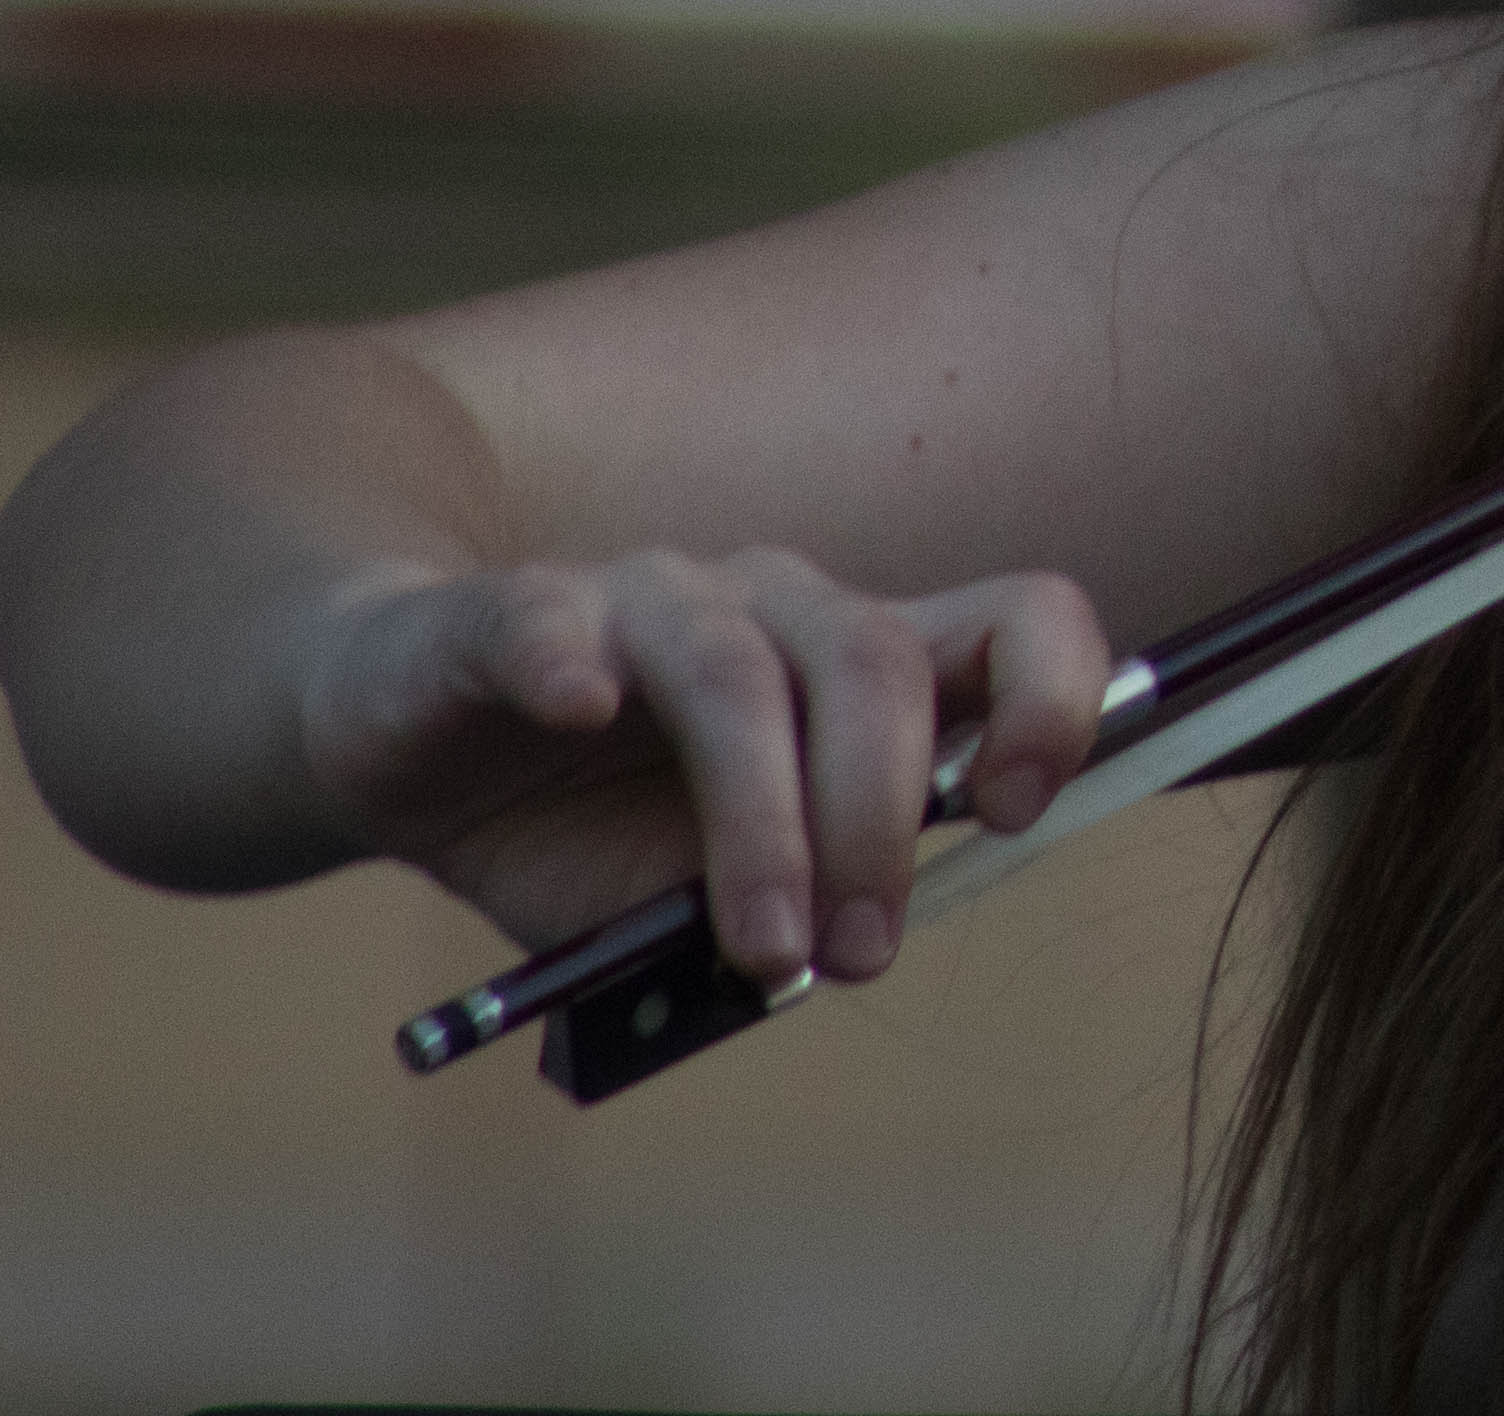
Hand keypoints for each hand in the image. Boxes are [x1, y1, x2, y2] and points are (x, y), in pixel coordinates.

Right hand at [289, 548, 1114, 978]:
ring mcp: (641, 600)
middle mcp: (769, 605)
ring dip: (762, 820)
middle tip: (855, 955)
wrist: (401, 746)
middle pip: (875, 664)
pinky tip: (576, 710)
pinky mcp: (505, 616)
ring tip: (762, 947)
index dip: (1049, 697)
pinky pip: (548, 619)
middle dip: (882, 818)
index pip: (1013, 622)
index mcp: (853, 657)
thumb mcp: (713, 882)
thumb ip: (795, 899)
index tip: (1021, 809)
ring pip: (734, 674)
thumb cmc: (583, 820)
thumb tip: (847, 953)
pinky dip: (568, 661)